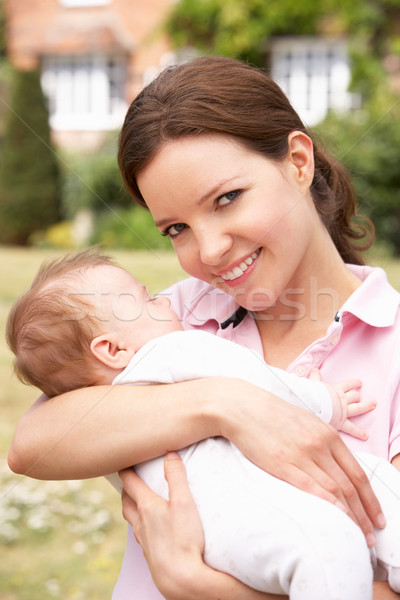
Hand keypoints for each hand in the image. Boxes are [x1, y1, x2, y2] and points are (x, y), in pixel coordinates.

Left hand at [120, 452, 205, 598]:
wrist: (181, 579)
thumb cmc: (184, 540)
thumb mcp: (184, 502)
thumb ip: (177, 476)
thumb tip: (170, 454)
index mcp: (146, 507)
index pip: (130, 482)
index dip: (125, 469)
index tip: (121, 459)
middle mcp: (140, 523)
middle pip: (126, 501)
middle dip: (126, 488)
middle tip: (128, 478)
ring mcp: (144, 540)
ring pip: (131, 519)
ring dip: (131, 507)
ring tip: (137, 501)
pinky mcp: (151, 554)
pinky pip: (140, 535)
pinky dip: (140, 526)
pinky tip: (149, 529)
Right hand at [216, 377, 384, 547]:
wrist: (244, 407)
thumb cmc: (273, 415)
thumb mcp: (307, 422)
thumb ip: (323, 442)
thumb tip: (336, 466)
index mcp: (328, 434)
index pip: (358, 472)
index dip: (371, 498)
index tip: (377, 516)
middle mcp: (319, 445)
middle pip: (350, 485)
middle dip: (365, 513)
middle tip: (373, 534)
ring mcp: (301, 454)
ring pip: (335, 490)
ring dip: (351, 515)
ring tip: (359, 534)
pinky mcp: (282, 464)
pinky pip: (311, 488)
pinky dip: (328, 505)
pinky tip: (337, 517)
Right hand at [309, 368, 375, 438]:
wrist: (310, 406)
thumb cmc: (311, 394)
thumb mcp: (313, 384)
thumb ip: (315, 377)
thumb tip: (315, 369)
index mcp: (335, 390)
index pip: (347, 385)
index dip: (354, 383)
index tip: (359, 383)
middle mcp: (342, 400)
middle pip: (354, 396)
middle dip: (357, 396)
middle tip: (360, 396)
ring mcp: (343, 411)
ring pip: (358, 408)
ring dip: (366, 406)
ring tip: (373, 404)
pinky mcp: (341, 422)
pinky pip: (352, 428)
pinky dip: (359, 432)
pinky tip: (366, 436)